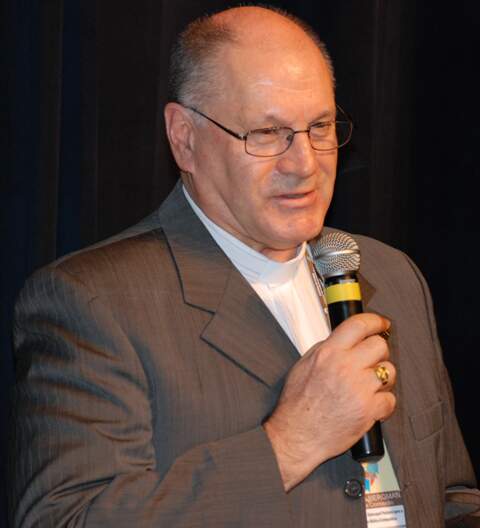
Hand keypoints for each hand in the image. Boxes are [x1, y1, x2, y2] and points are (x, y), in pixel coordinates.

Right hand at [263, 313, 395, 490]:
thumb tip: (346, 340)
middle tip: (372, 360)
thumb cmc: (298, 403)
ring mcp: (359, 389)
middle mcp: (345, 367)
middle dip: (379, 352)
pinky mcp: (369, 410)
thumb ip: (327, 349)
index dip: (374, 321)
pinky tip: (370, 405)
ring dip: (383, 378)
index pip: (358, 325)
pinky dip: (383, 403)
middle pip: (379, 345)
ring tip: (369, 386)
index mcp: (328, 353)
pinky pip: (390, 399)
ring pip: (389, 371)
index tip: (381, 323)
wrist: (297, 434)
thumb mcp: (305, 365)